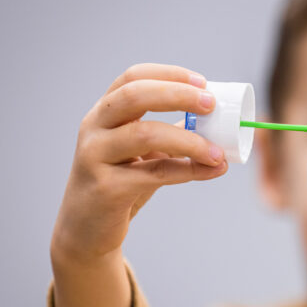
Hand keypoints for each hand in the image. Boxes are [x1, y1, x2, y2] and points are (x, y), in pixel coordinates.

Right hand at [52, 63, 227, 261]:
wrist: (86, 231)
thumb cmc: (120, 184)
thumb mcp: (144, 153)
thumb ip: (172, 134)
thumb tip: (219, 125)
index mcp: (104, 113)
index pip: (132, 77)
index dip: (169, 74)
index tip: (203, 82)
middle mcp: (94, 128)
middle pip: (134, 96)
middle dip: (178, 95)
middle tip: (211, 104)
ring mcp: (95, 156)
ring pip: (145, 134)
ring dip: (190, 140)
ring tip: (218, 152)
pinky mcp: (106, 188)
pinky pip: (155, 172)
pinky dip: (188, 170)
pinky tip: (212, 170)